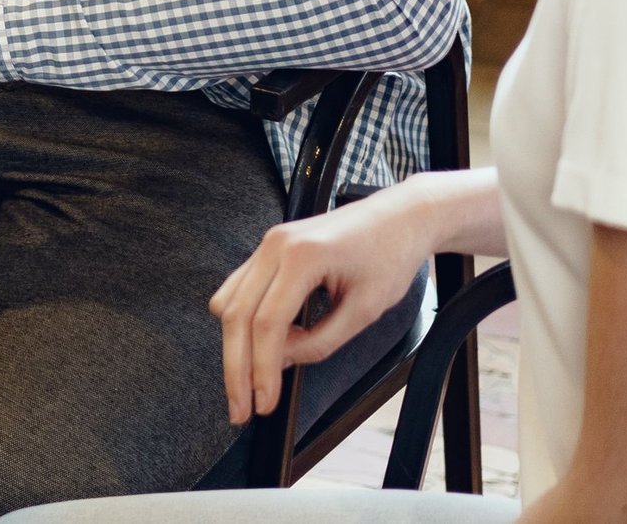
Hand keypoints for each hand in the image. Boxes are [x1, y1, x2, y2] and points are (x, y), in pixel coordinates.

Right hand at [210, 192, 434, 425]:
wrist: (398, 217)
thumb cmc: (388, 257)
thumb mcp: (365, 309)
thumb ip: (321, 340)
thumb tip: (281, 362)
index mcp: (301, 257)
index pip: (267, 323)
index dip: (261, 369)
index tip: (263, 403)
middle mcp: (274, 246)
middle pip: (236, 315)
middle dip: (235, 367)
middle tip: (239, 408)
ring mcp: (266, 245)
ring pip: (228, 302)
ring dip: (232, 347)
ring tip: (243, 384)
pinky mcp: (267, 250)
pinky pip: (238, 289)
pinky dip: (240, 322)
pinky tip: (254, 348)